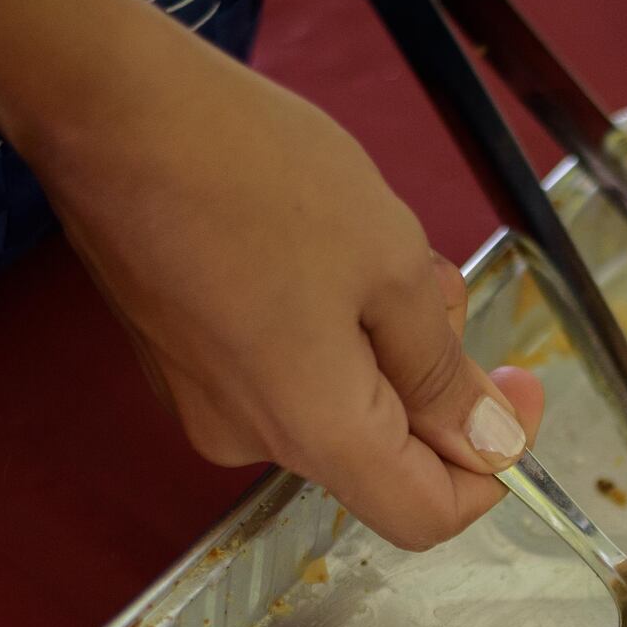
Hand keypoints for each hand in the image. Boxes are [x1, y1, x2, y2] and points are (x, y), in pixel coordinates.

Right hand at [28, 16, 542, 550]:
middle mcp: (252, 439)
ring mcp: (207, 403)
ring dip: (381, 340)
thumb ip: (444, 370)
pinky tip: (318, 245)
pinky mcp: (181, 361)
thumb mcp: (390, 266)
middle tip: (435, 276)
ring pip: (337, 403)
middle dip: (433, 376)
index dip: (490, 467)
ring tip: (370, 242)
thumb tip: (488, 441)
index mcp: (315, 431)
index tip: (516, 388)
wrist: (110, 110)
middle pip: (382, 454)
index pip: (425, 516)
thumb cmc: (252, 175)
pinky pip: (283, 371)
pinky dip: (325, 327)